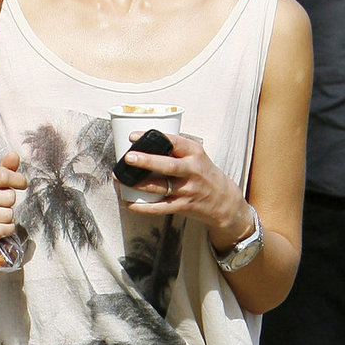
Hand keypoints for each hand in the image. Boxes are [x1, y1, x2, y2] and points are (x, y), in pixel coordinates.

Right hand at [0, 150, 25, 244]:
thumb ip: (1, 168)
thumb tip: (14, 156)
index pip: (3, 175)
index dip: (18, 180)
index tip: (22, 183)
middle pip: (9, 197)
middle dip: (9, 200)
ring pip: (7, 215)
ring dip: (7, 216)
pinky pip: (1, 230)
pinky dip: (6, 229)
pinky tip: (0, 225)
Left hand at [120, 132, 252, 247]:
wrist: (224, 201)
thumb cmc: (204, 174)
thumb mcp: (196, 156)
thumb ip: (176, 150)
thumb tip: (144, 143)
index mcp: (194, 153)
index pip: (173, 141)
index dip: (153, 138)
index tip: (133, 136)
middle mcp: (192, 170)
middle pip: (166, 165)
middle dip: (146, 161)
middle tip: (128, 157)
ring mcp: (188, 190)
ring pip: (160, 187)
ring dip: (138, 184)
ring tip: (120, 179)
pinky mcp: (184, 206)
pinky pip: (160, 207)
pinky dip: (143, 207)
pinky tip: (129, 203)